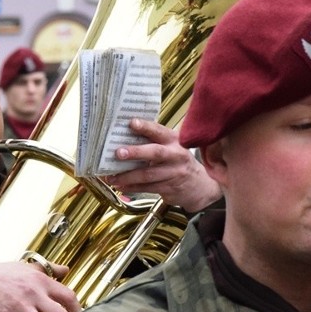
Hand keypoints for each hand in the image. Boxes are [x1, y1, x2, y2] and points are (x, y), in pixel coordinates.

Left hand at [106, 118, 221, 212]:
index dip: (145, 127)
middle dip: (136, 152)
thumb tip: (123, 136)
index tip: (131, 123)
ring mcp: (174, 173)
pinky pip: (148, 188)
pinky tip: (121, 186)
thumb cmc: (177, 161)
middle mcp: (176, 155)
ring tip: (111, 177)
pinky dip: (132, 188)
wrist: (200, 186)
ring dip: (127, 176)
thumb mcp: (171, 146)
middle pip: (155, 153)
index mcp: (174, 140)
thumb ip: (153, 141)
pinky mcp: (170, 188)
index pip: (159, 131)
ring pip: (148, 175)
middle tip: (118, 153)